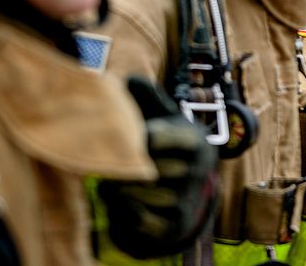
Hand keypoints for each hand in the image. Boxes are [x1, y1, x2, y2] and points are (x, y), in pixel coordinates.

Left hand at [97, 77, 218, 257]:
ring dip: (116, 189)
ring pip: (136, 194)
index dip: (145, 137)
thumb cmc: (166, 146)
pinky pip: (136, 219)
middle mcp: (197, 171)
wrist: (186, 194)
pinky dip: (121, 211)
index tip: (128, 138)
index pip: (170, 137)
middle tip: (108, 162)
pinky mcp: (174, 226)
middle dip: (121, 167)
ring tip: (114, 182)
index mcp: (194, 140)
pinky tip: (121, 202)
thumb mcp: (164, 118)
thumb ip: (146, 96)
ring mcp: (187, 200)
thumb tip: (127, 80)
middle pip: (144, 168)